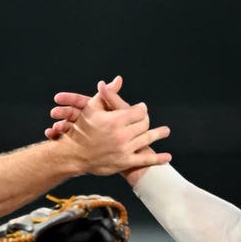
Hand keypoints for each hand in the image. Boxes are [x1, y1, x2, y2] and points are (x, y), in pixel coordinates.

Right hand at [54, 80, 170, 175]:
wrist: (73, 155)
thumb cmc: (81, 129)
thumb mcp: (91, 108)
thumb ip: (107, 94)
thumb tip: (119, 79)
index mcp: (115, 120)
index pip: (138, 111)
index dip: (141, 109)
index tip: (141, 108)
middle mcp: (122, 134)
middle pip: (144, 124)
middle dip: (146, 120)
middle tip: (147, 119)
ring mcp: (124, 149)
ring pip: (147, 139)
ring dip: (158, 134)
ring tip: (165, 131)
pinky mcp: (125, 162)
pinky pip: (145, 160)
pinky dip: (158, 158)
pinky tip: (167, 157)